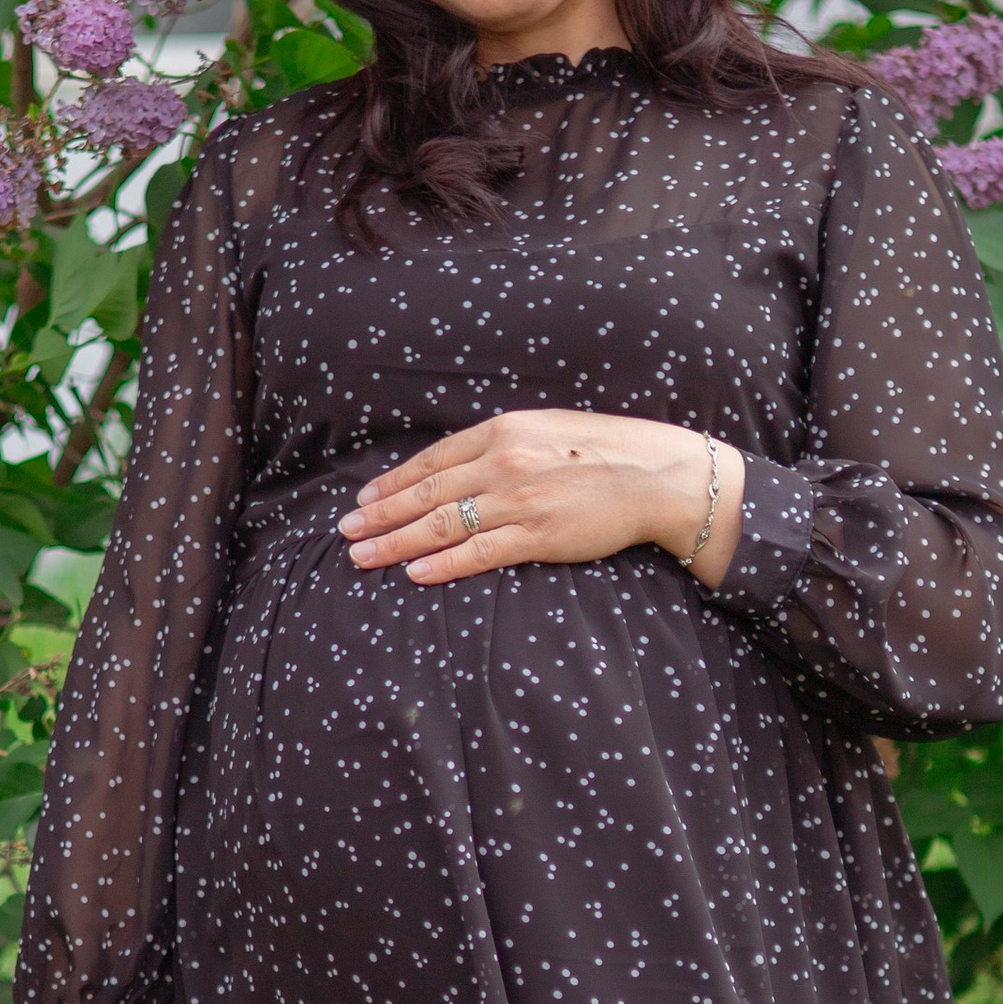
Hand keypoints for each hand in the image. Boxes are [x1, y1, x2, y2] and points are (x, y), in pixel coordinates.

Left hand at [339, 409, 742, 589]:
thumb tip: (459, 467)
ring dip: (395, 542)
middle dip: (379, 514)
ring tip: (363, 556)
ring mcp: (519, 499)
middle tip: (345, 532)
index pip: (432, 461)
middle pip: (425, 494)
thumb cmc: (603, 452)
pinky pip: (478, 552)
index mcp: (502, 431)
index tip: (364, 498)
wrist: (657, 474)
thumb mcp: (544, 430)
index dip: (392, 482)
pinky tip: (414, 573)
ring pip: (441, 524)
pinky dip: (442, 564)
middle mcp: (503, 461)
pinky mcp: (538, 534)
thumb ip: (502, 445)